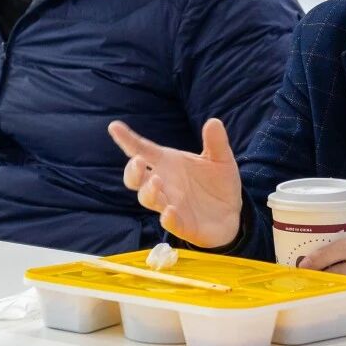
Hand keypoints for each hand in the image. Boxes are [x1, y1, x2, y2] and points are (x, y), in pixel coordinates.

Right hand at [108, 118, 242, 248]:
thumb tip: (214, 121)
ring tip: (157, 181)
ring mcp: (170, 204)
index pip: (143, 150)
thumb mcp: (221, 158)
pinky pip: (170, 223)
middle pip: (136, 179)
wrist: (232, 211)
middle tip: (138, 162)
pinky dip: (167, 218)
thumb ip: (216, 142)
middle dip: (132, 171)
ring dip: (149, 191)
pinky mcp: (181, 224)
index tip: (114, 127)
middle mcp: (164, 184)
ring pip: (148, 199)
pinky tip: (170, 211)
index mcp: (168, 163)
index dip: (128, 140)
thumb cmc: (218, 181)